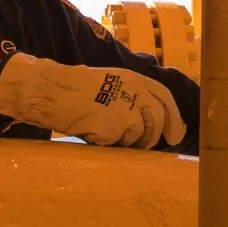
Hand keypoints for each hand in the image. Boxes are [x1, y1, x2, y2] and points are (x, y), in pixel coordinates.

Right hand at [0, 53, 185, 147]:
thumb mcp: (111, 83)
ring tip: (107, 135)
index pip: (164, 98)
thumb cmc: (75, 89)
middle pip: (158, 119)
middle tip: (147, 147)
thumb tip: (149, 122)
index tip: (176, 135)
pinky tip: (94, 134)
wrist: (51, 90)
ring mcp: (125, 109)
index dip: (174, 118)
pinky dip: (109, 144)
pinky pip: (118, 143)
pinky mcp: (113, 126)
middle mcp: (134, 91)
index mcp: (135, 79)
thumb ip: (131, 97)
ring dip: (128, 142)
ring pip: (139, 134)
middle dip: (155, 136)